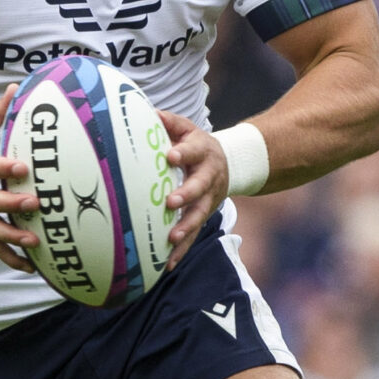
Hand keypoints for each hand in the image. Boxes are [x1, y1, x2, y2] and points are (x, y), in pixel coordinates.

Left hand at [158, 109, 226, 266]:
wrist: (229, 164)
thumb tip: (149, 114)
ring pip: (199, 215)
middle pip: (200, 187)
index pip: (193, 150)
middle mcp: (209, 177)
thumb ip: (169, 122)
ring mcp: (208, 199)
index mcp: (203, 152)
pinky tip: (167, 265)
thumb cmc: (195, 144)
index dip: (183, 152)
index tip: (170, 155)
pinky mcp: (204, 216)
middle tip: (170, 203)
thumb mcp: (186, 129)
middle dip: (186, 195)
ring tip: (171, 239)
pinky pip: (193, 235)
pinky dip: (182, 250)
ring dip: (186, 228)